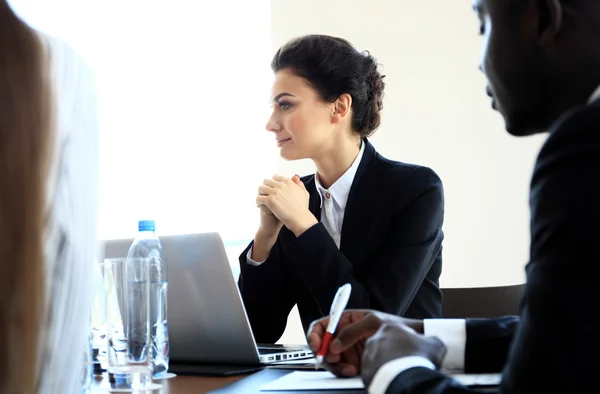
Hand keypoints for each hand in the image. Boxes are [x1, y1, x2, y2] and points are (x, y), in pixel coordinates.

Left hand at [256, 175, 316, 236]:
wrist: (300, 218)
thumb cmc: (302, 208)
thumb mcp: (304, 193)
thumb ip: (299, 184)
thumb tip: (295, 177)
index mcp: (288, 182)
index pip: (276, 177)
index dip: (272, 182)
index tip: (271, 188)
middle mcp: (281, 185)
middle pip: (267, 181)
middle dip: (265, 187)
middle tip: (265, 194)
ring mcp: (274, 192)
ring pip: (261, 188)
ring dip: (260, 193)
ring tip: (261, 199)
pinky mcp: (270, 200)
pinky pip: (258, 198)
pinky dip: (257, 201)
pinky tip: (259, 206)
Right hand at [306, 310, 423, 376]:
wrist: (411, 341)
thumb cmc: (395, 326)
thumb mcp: (373, 322)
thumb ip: (352, 331)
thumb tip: (334, 345)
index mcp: (346, 320)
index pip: (322, 325)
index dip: (315, 335)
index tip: (316, 345)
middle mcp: (345, 334)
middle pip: (323, 345)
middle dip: (325, 354)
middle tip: (334, 361)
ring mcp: (349, 349)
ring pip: (331, 359)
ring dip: (337, 365)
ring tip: (350, 368)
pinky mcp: (354, 362)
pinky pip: (341, 368)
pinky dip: (344, 371)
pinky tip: (355, 370)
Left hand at [361, 324, 446, 387]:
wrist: (405, 380)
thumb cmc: (419, 358)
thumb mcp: (435, 344)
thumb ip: (431, 339)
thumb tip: (433, 343)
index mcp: (390, 327)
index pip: (399, 332)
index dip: (410, 341)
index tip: (416, 350)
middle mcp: (375, 338)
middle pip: (387, 344)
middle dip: (396, 352)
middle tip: (408, 361)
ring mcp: (368, 355)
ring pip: (379, 358)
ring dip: (388, 363)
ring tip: (401, 371)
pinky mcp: (365, 371)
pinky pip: (374, 372)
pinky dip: (383, 375)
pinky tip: (393, 378)